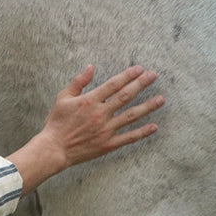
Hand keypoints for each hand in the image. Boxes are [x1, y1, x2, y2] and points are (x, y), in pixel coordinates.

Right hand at [9, 65, 163, 195]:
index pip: (113, 84)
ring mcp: (106, 129)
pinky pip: (128, 137)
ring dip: (147, 106)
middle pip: (125, 96)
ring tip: (161, 99)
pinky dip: (142, 132)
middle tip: (154, 76)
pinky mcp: (108, 144)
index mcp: (90, 101)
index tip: (140, 69)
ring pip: (131, 115)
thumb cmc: (56, 122)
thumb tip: (90, 67)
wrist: (54, 148)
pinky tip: (154, 127)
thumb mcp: (62, 98)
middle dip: (141, 84)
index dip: (128, 75)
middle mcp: (100, 113)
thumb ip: (78, 82)